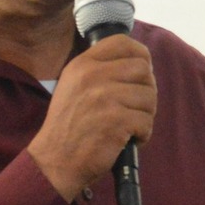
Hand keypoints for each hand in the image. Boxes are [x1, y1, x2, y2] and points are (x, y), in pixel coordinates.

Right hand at [26, 34, 156, 201]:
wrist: (55, 162)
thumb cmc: (68, 128)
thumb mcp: (73, 87)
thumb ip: (98, 71)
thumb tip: (138, 63)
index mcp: (82, 64)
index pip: (122, 42)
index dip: (140, 56)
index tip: (140, 74)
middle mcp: (93, 76)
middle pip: (143, 69)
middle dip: (146, 90)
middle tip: (135, 108)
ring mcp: (105, 97)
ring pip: (149, 96)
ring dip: (145, 115)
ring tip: (129, 127)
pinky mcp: (116, 120)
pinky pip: (146, 121)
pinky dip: (142, 134)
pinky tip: (127, 140)